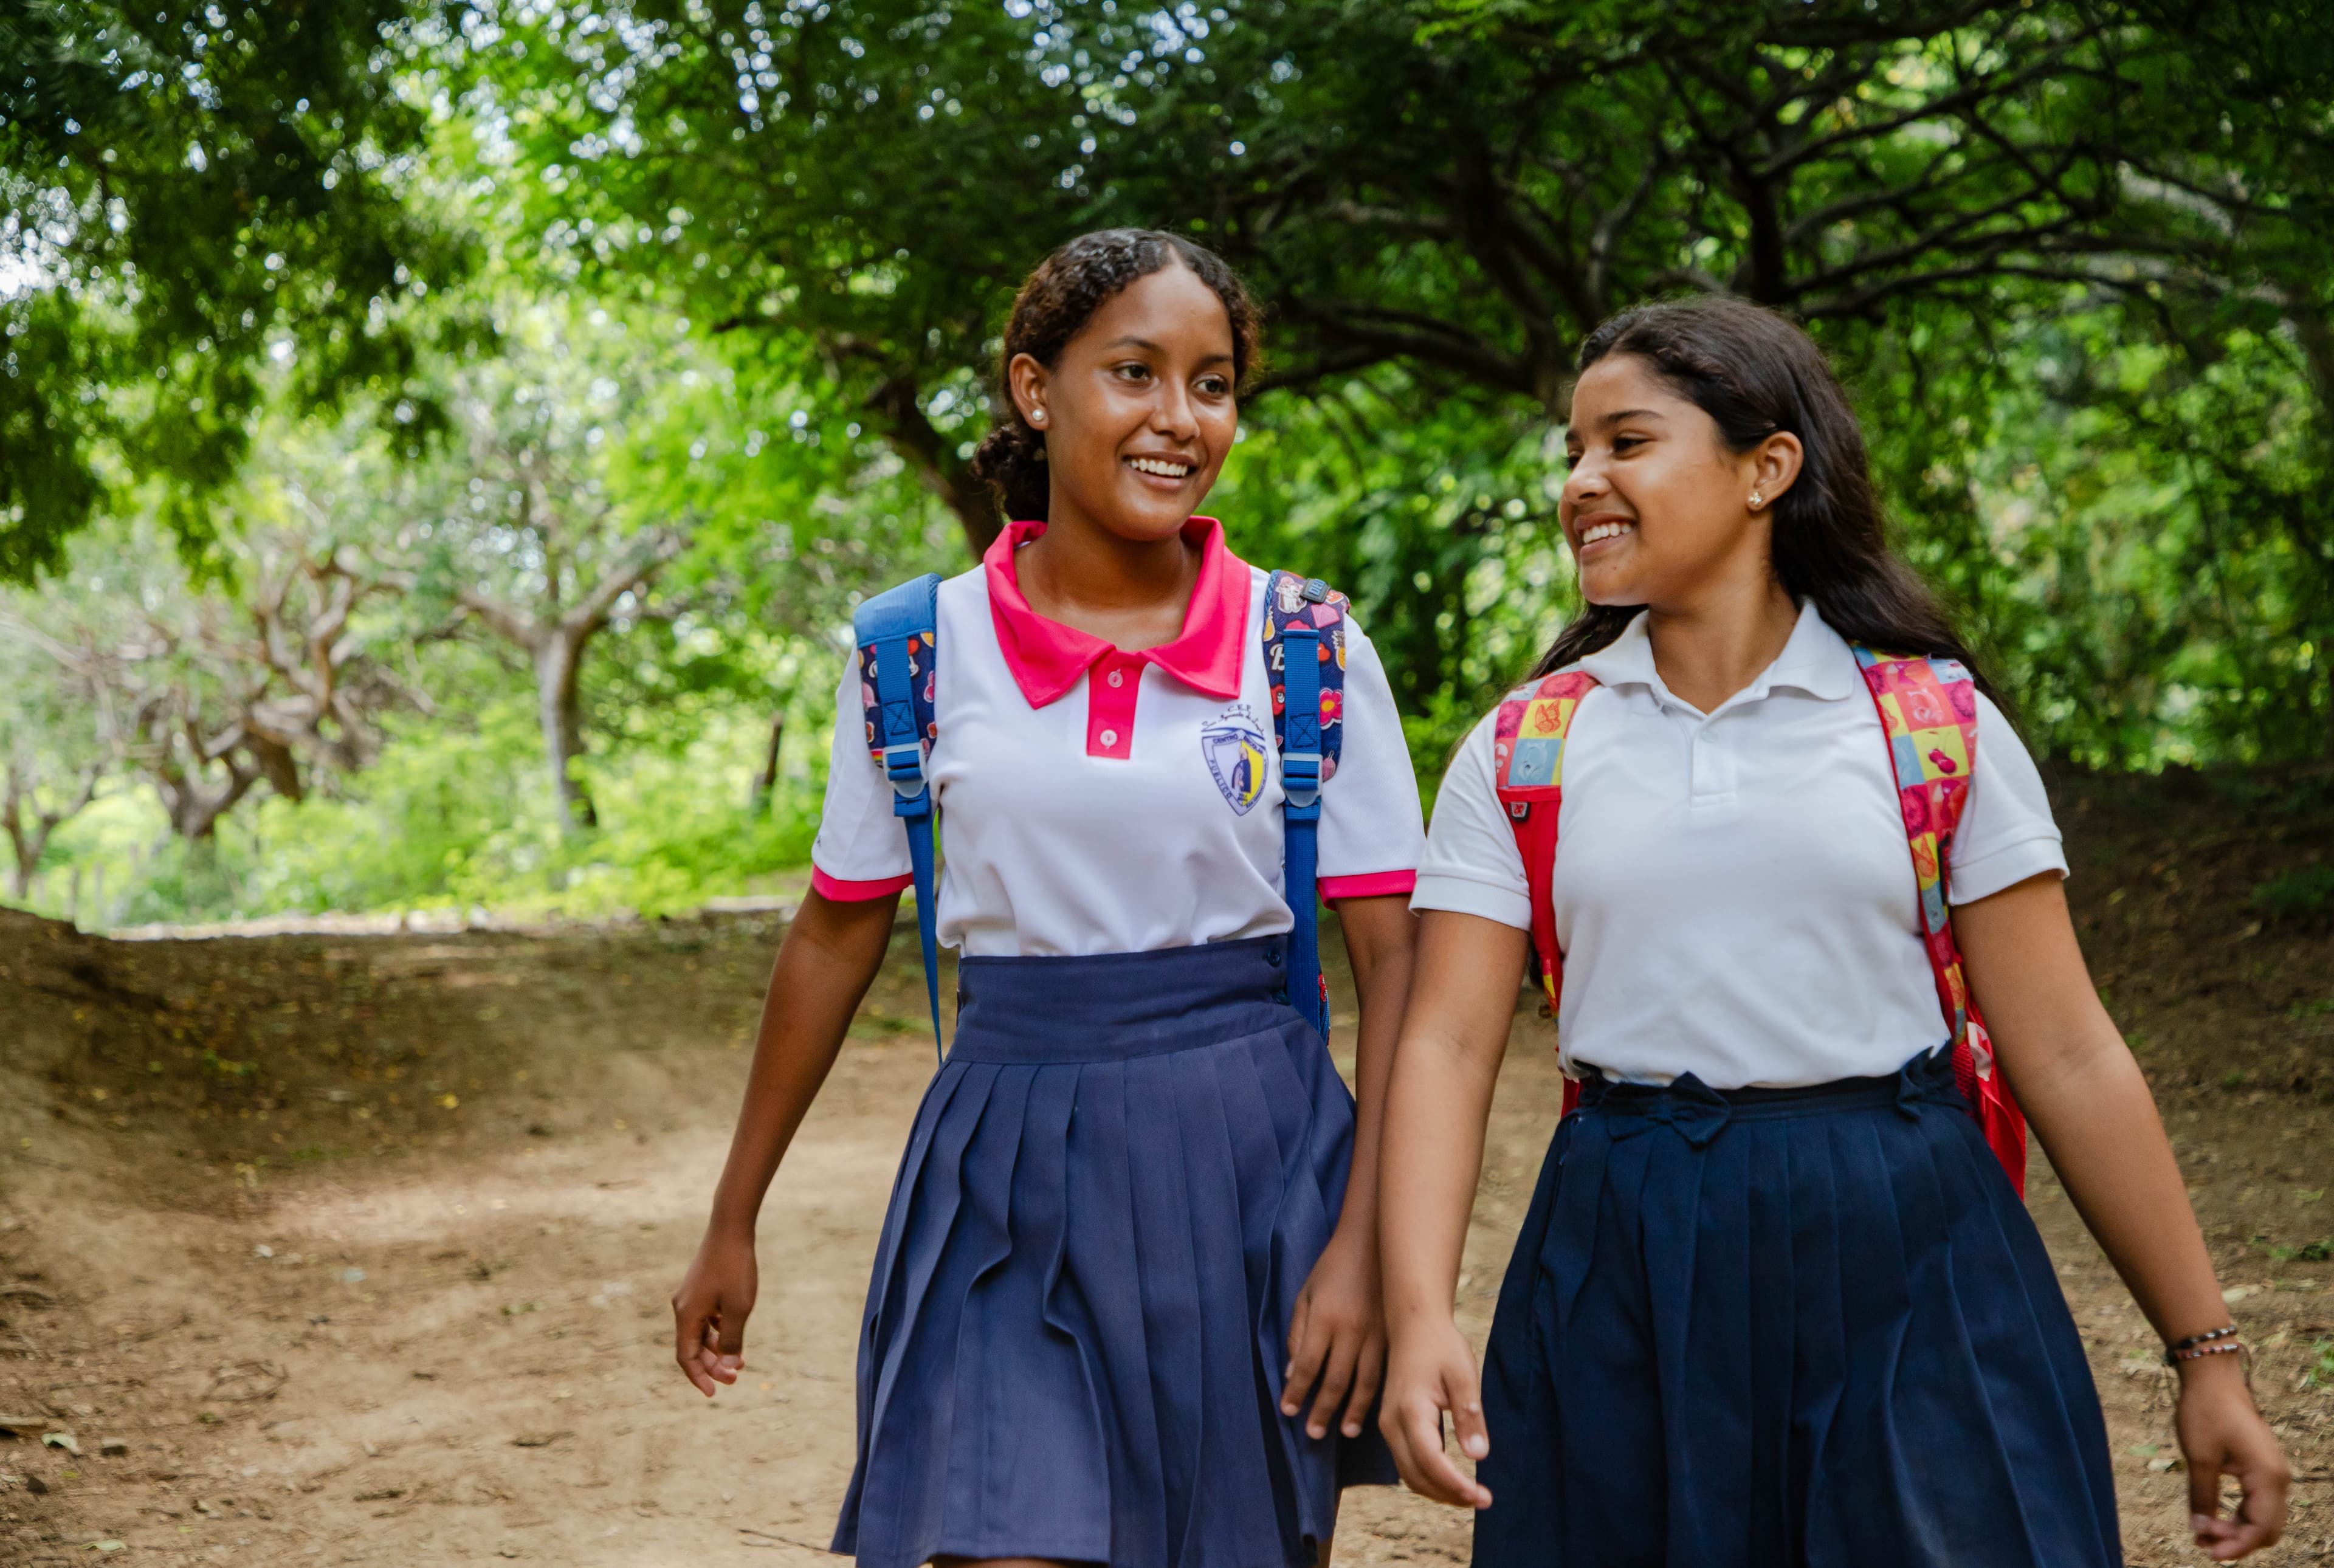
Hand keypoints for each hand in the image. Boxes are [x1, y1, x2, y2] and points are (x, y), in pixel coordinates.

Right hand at [671, 1227, 756, 1397]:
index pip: (686, 1358)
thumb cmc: (735, 1268)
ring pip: (699, 1333)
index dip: (699, 1378)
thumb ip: (732, 1339)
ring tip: (737, 1362)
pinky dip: (717, 1332)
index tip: (714, 1393)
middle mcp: (682, 1308)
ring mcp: (690, 1297)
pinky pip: (705, 1319)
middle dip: (711, 1366)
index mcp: (686, 1316)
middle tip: (735, 1378)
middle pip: (692, 1348)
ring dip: (715, 1350)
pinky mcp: (700, 1289)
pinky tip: (732, 1335)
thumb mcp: (738, 1308)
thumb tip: (729, 1366)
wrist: (730, 1229)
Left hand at [1282, 1224, 1386, 1440]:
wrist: (1373, 1244)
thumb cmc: (1333, 1269)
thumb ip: (1298, 1334)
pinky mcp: (1394, 1336)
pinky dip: (1377, 1394)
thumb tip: (1293, 1374)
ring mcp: (1376, 1335)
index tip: (1288, 1412)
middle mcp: (1351, 1331)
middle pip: (1335, 1380)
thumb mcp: (1306, 1295)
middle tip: (1313, 1434)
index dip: (1297, 1392)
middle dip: (1322, 1410)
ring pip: (1365, 1382)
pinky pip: (1385, 1372)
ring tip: (1344, 1432)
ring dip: (1353, 1410)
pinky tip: (1372, 1408)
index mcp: (1324, 1319)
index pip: (1308, 1366)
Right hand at [1379, 1312, 1491, 1508]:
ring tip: (1471, 1495)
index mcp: (1410, 1410)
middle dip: (1449, 1495)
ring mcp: (1387, 1426)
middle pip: (1416, 1476)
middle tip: (1483, 1501)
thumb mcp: (1463, 1375)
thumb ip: (1469, 1415)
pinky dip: (1428, 1478)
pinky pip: (1407, 1463)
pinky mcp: (1391, 1425)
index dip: (1456, 1485)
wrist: (1413, 1323)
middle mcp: (1391, 1423)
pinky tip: (1453, 1478)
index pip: (1431, 1462)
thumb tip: (1478, 1456)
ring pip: (1409, 1474)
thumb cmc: (1441, 1346)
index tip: (1482, 1496)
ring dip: (1438, 1491)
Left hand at [2176, 1355, 2289, 1559]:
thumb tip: (2200, 1528)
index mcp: (2268, 1477)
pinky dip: (2238, 1515)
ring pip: (2262, 1517)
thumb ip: (2202, 1496)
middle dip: (2237, 1540)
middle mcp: (2278, 1478)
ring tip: (2202, 1532)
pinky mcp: (2261, 1468)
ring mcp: (2272, 1473)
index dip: (2237, 1546)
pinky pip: (2256, 1502)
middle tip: (2201, 1541)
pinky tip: (2212, 1518)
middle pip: (2266, 1527)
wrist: (2212, 1377)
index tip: (2210, 1553)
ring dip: (2236, 1529)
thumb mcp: (2199, 1457)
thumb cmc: (2205, 1411)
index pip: (2261, 1528)